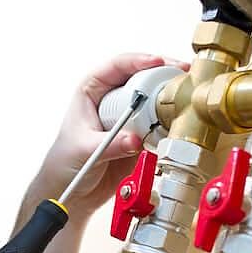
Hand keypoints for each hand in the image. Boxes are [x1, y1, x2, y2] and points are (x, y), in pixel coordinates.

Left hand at [32, 53, 189, 220]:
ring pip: (154, 98)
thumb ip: (112, 145)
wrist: (73, 191)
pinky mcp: (141, 134)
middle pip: (143, 77)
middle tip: (182, 78)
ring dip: (170, 98)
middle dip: (164, 75)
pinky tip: (180, 122)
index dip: (139, 60)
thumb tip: (135, 139)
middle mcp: (113, 98)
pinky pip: (160, 123)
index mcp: (92, 90)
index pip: (118, 65)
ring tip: (185, 99)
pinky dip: (170, 122)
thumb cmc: (66, 162)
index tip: (159, 63)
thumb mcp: (86, 150)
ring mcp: (128, 115)